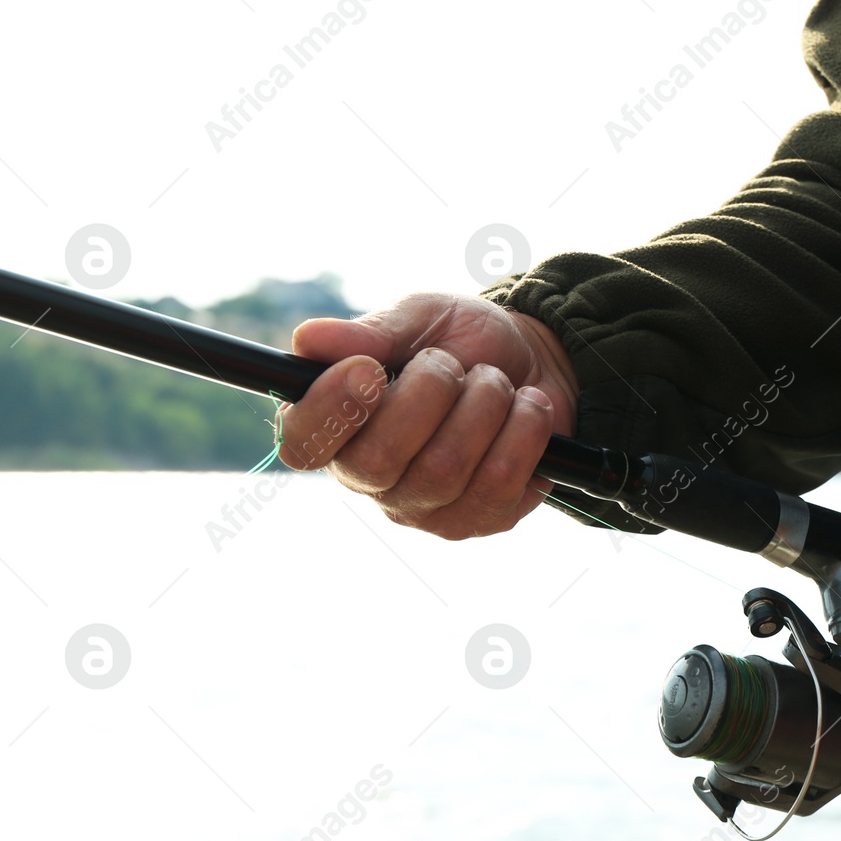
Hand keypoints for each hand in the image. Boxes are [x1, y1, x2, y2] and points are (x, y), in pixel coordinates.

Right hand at [278, 293, 578, 538]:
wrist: (537, 361)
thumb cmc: (462, 341)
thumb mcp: (418, 319)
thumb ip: (369, 333)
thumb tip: (308, 340)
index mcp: (338, 426)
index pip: (302, 445)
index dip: (330, 411)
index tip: (368, 369)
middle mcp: (371, 478)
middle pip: (378, 459)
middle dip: (430, 392)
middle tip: (453, 364)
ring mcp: (426, 509)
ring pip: (446, 467)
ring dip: (484, 402)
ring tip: (495, 382)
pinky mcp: (481, 521)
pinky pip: (500, 482)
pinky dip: (523, 428)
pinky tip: (526, 409)